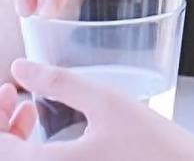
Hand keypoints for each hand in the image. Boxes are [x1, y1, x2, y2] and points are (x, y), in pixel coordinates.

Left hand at [0, 60, 193, 159]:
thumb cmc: (152, 143)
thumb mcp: (104, 101)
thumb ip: (59, 83)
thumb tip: (20, 68)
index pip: (0, 149)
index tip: (8, 89)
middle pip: (8, 157)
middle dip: (4, 124)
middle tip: (15, 92)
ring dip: (17, 138)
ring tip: (32, 106)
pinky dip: (36, 151)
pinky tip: (53, 129)